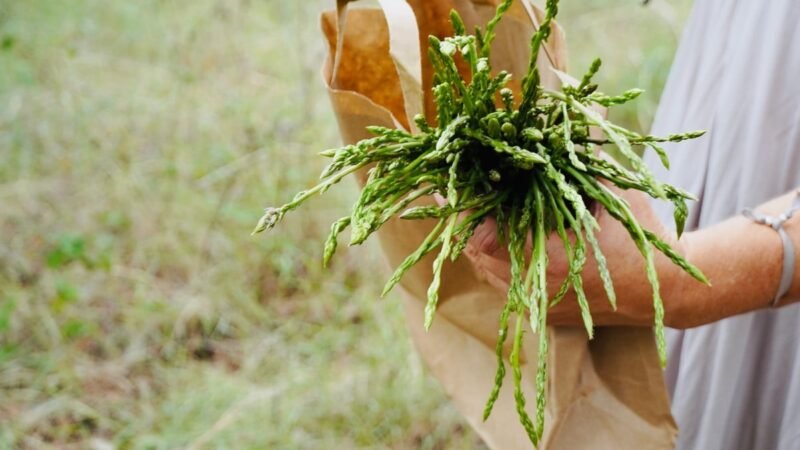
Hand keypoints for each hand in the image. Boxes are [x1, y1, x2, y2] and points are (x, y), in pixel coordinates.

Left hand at [450, 183, 689, 327]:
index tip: (456, 183)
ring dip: (478, 240)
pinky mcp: (540, 312)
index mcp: (546, 261)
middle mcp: (532, 290)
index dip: (465, 210)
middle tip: (459, 188)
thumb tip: (548, 121)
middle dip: (467, 220)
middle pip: (475, 255)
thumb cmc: (640, 237)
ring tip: (477, 206)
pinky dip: (496, 258)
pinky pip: (503, 284)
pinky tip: (500, 232)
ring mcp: (535, 306)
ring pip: (485, 271)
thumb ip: (576, 161)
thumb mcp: (610, 191)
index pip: (481, 239)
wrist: (667, 291)